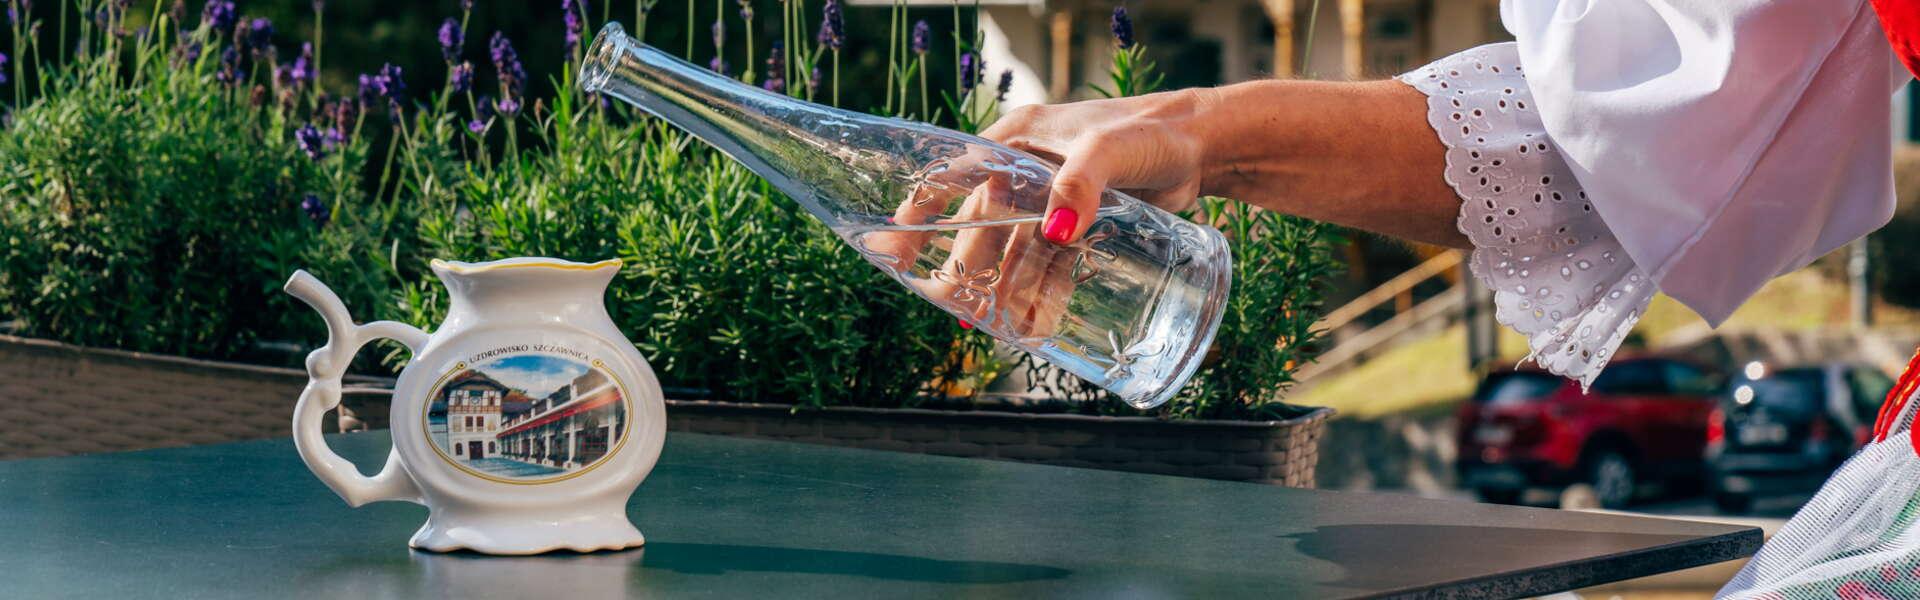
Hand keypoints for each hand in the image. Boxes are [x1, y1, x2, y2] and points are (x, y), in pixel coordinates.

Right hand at [853, 90, 1214, 336]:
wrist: (1204, 145)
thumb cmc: (1154, 132)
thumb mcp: (1111, 150)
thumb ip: (1081, 185)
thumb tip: (1054, 233)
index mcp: (1018, 141)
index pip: (955, 174)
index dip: (921, 209)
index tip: (893, 244)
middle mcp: (1028, 170)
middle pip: (983, 224)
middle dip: (965, 267)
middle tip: (953, 307)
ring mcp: (1054, 199)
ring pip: (1017, 251)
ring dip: (1004, 289)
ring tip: (996, 328)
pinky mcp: (1082, 223)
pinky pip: (1051, 263)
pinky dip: (1041, 292)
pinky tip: (1036, 324)